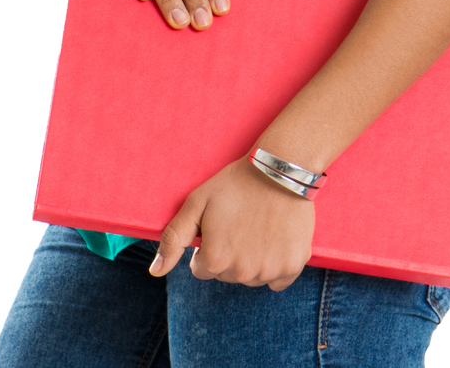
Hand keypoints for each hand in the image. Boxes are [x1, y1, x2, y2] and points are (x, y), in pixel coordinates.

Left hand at [149, 157, 315, 288]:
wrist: (283, 169)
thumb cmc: (237, 183)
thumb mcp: (196, 203)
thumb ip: (173, 239)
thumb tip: (156, 271)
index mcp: (215, 260)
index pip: (202, 268)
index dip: (210, 246)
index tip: (223, 226)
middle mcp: (242, 271)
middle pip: (227, 275)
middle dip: (231, 254)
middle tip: (242, 225)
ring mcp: (270, 269)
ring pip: (252, 278)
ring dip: (254, 261)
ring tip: (261, 230)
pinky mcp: (294, 263)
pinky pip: (279, 281)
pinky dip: (278, 268)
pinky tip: (277, 243)